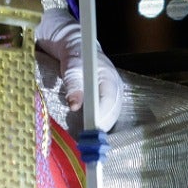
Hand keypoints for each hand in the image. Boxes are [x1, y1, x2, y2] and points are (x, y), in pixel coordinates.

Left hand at [35, 7, 123, 130]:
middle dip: (100, 127)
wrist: (78, 47)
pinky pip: (107, 115)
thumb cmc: (75, 55)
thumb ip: (73, 84)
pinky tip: (91, 132)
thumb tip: (74, 105)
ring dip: (101, 127)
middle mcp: (115, 88)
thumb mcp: (71, 66)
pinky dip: (100, 124)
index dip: (100, 118)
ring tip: (89, 140)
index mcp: (109, 78)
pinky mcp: (108, 99)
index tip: (89, 130)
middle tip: (88, 140)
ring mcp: (113, 94)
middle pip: (112, 113)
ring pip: (111, 116)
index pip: (108, 103)